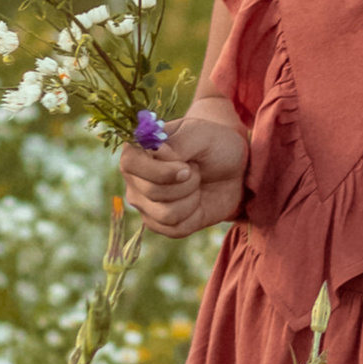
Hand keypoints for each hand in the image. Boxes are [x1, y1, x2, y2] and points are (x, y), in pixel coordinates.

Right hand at [119, 98, 248, 236]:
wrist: (232, 169)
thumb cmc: (213, 145)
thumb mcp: (200, 134)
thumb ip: (178, 143)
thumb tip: (159, 156)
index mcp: (136, 150)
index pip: (130, 164)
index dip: (160, 171)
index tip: (187, 167)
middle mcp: (134, 178)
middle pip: (152, 191)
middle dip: (186, 182)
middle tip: (196, 170)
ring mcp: (144, 203)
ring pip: (165, 214)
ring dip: (192, 199)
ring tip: (196, 184)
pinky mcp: (159, 224)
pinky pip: (175, 229)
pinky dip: (195, 216)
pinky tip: (197, 201)